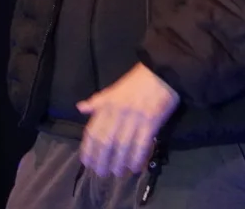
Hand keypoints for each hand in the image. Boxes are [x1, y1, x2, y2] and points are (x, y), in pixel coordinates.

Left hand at [76, 63, 179, 177]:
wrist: (163, 71)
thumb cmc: (139, 79)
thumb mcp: (115, 88)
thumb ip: (99, 100)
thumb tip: (81, 107)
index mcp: (108, 104)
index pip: (93, 131)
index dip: (88, 149)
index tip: (87, 162)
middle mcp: (118, 112)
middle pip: (106, 142)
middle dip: (102, 161)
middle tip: (102, 173)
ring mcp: (135, 117)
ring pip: (122, 146)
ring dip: (119, 163)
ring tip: (118, 173)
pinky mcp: (151, 121)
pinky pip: (141, 144)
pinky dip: (137, 158)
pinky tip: (135, 167)